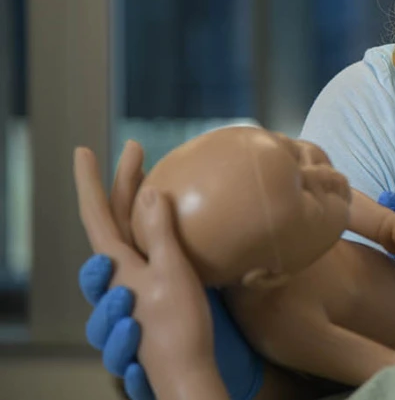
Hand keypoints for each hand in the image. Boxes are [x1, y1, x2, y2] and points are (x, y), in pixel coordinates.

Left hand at [75, 142, 263, 399]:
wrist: (186, 372)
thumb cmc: (178, 326)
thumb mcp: (171, 273)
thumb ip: (159, 232)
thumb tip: (147, 192)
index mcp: (117, 264)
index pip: (97, 214)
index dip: (92, 181)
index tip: (83, 151)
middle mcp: (118, 272)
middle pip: (115, 217)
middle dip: (124, 180)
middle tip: (138, 149)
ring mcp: (133, 283)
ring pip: (127, 232)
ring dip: (136, 202)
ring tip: (150, 178)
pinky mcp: (149, 293)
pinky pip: (143, 250)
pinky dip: (150, 226)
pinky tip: (165, 220)